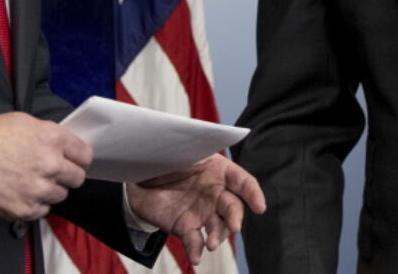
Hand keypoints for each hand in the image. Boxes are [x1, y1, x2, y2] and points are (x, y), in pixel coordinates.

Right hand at [0, 112, 91, 220]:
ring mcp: (38, 189)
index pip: (85, 154)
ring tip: (31, 181)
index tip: (72, 160)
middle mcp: (50, 164)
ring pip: (61, 195)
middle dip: (66, 175)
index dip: (78, 157)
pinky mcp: (25, 209)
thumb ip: (48, 134)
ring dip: (50, 190)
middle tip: (52, 172)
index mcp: (52, 138)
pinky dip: (35, 204)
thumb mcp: (23, 121)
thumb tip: (63, 146)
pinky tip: (21, 192)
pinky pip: (43, 210)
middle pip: (77, 177)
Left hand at [126, 153, 265, 265]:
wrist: (138, 175)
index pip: (242, 181)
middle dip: (236, 218)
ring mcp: (202, 212)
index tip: (259, 206)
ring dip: (217, 237)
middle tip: (234, 227)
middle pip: (233, 207)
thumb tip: (212, 138)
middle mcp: (215, 193)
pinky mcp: (186, 227)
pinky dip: (196, 251)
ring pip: (218, 227)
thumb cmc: (164, 155)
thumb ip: (195, 146)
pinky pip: (194, 241)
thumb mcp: (179, 146)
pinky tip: (195, 258)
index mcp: (218, 170)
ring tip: (210, 244)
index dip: (253, 193)